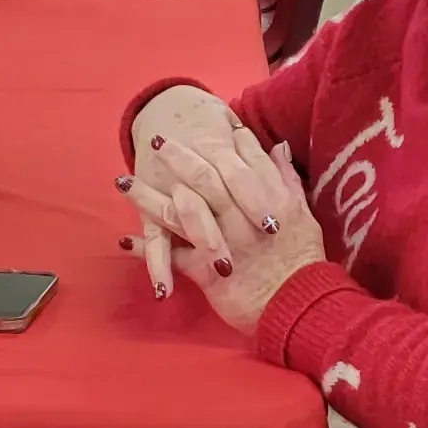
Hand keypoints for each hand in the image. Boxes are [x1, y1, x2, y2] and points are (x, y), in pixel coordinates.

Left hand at [122, 87, 318, 327]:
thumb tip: (279, 146)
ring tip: (123, 181)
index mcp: (268, 199)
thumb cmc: (303, 261)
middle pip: (205, 177)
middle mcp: (242, 215)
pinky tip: (124, 240)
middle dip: (178, 157)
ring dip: (148, 196)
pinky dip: (147, 250)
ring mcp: (222, 241)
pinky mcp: (208, 271)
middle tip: (155, 140)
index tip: (204, 122)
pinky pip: (171, 256)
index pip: (243, 159)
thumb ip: (288, 179)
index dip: (221, 140)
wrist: (299, 305)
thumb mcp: (303, 215)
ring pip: (179, 210)